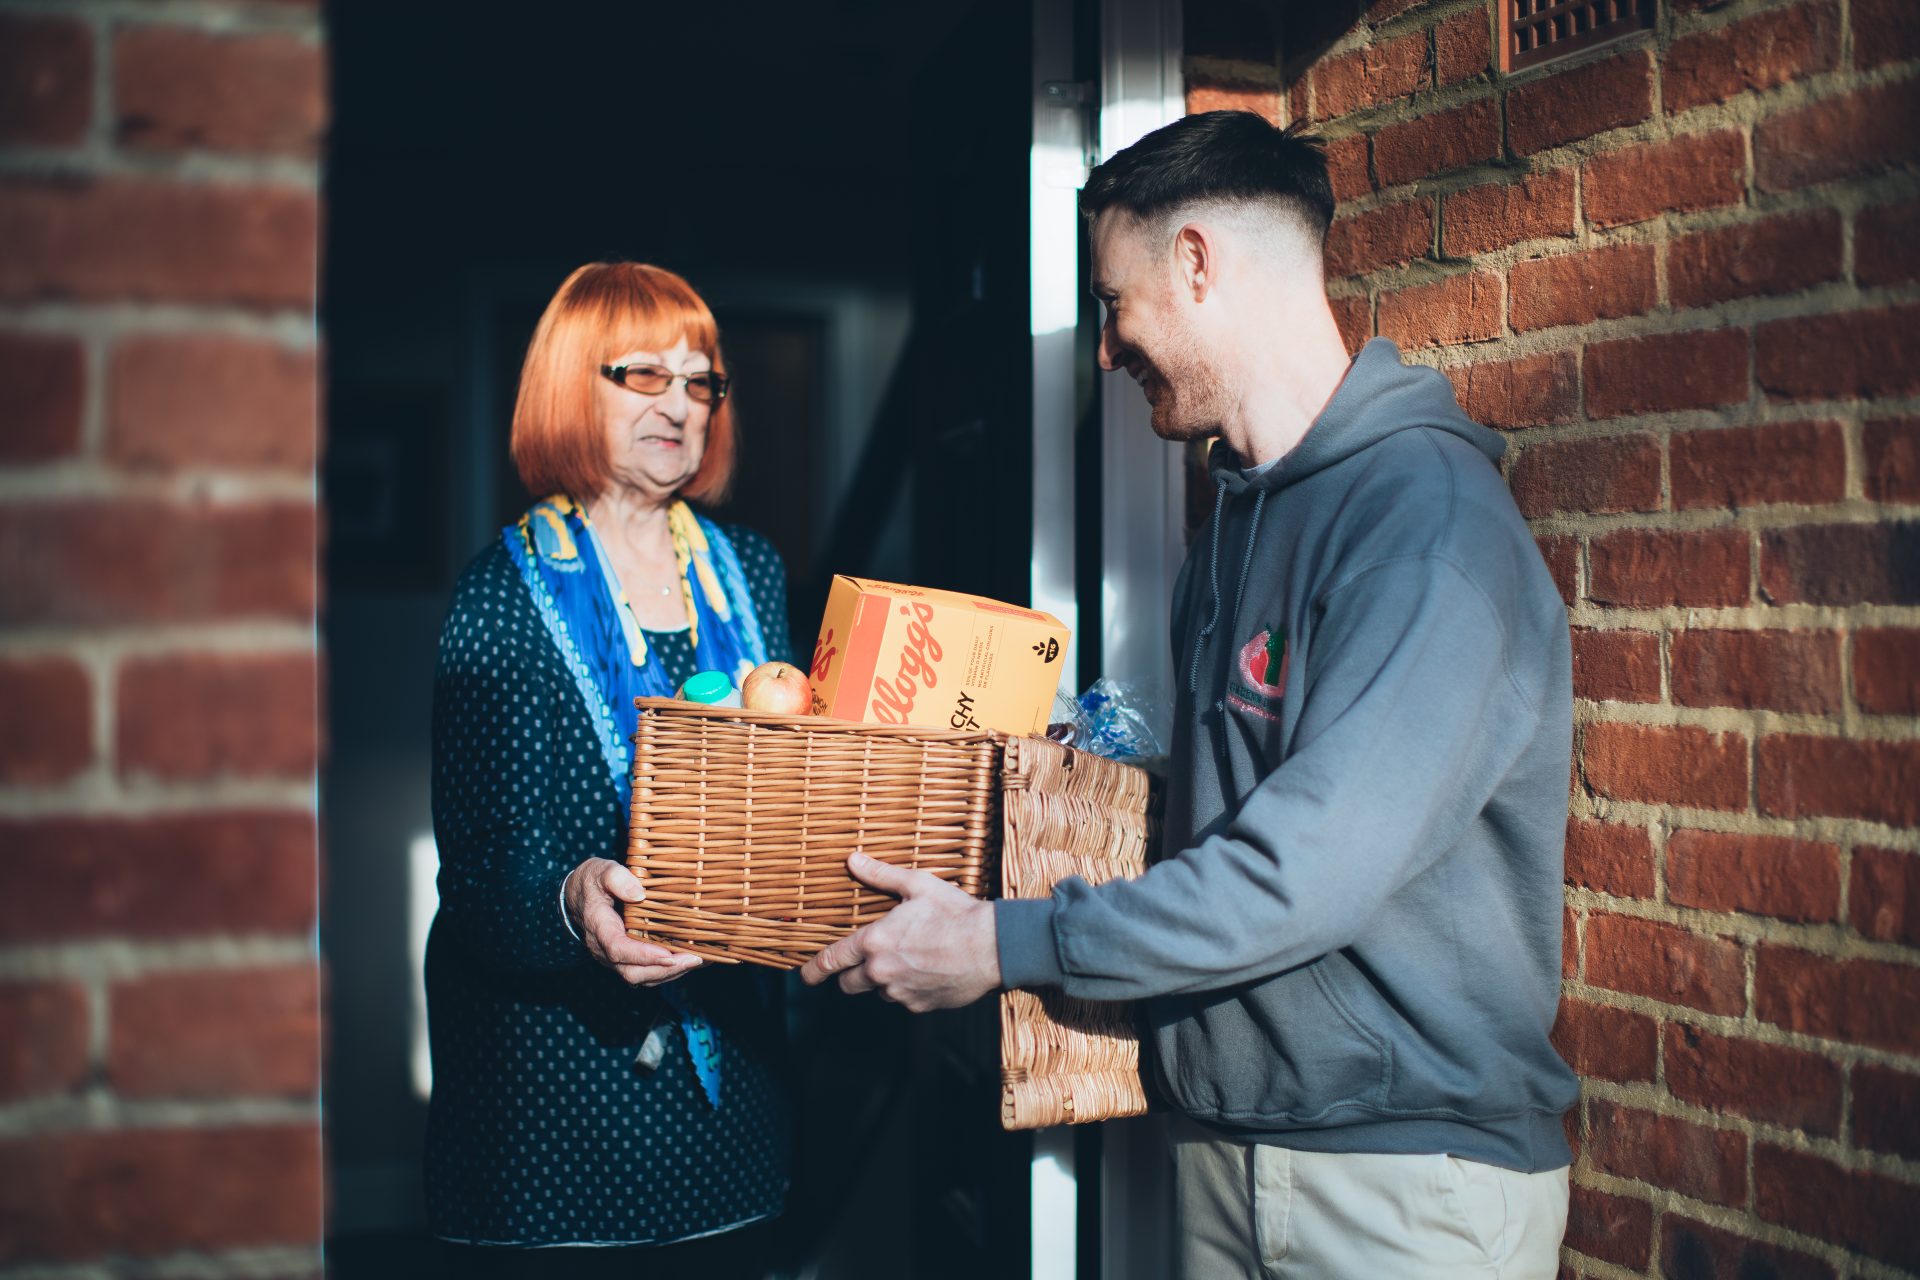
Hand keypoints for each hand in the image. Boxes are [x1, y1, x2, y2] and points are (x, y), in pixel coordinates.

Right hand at [565, 857, 702, 985]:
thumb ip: (617, 878)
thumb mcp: (601, 870)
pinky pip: (646, 973)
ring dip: (670, 973)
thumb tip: (639, 894)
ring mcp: (614, 958)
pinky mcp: (626, 959)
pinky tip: (690, 960)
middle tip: (693, 959)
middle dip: (663, 970)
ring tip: (697, 961)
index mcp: (598, 927)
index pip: (617, 948)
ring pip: (641, 977)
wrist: (579, 896)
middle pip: (631, 971)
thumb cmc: (593, 881)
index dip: (642, 955)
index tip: (667, 954)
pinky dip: (668, 971)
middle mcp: (604, 949)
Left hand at [799, 852, 1000, 1010]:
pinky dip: (908, 989)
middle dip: (851, 976)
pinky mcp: (919, 1006)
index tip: (806, 976)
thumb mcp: (917, 885)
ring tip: (911, 959)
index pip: (832, 960)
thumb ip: (880, 875)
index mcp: (874, 942)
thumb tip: (853, 860)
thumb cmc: (954, 912)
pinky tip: (927, 971)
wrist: (992, 947)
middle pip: (849, 984)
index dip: (814, 970)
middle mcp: (881, 972)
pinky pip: (903, 1000)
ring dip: (885, 980)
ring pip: (878, 992)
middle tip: (867, 962)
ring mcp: (900, 993)